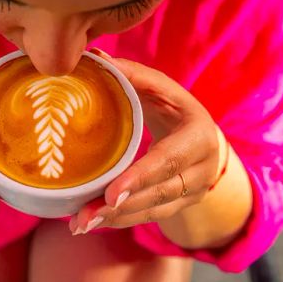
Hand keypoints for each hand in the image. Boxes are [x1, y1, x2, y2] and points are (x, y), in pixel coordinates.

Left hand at [69, 50, 225, 234]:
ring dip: (115, 219)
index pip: (169, 159)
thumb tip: (94, 57)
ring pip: (153, 211)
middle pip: (159, 192)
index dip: (141, 176)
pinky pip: (148, 218)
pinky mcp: (179, 206)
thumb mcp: (161, 88)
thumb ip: (133, 75)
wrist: (203, 137)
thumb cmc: (174, 107)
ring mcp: (192, 192)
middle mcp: (201, 169)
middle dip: (121, 206)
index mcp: (198, 134)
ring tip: (79, 224)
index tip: (113, 193)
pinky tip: (90, 223)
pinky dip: (119, 221)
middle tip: (85, 215)